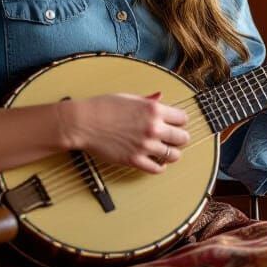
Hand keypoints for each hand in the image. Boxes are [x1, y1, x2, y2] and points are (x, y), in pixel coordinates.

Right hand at [57, 91, 190, 173]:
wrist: (83, 122)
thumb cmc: (102, 106)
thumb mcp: (128, 98)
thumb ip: (148, 100)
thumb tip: (160, 97)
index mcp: (153, 109)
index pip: (183, 118)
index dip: (180, 121)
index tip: (176, 124)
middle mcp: (153, 127)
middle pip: (182, 137)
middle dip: (180, 138)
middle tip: (174, 139)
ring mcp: (144, 145)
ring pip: (173, 155)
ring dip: (172, 153)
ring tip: (166, 151)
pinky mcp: (134, 160)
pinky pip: (157, 168)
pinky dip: (160, 167)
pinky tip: (157, 162)